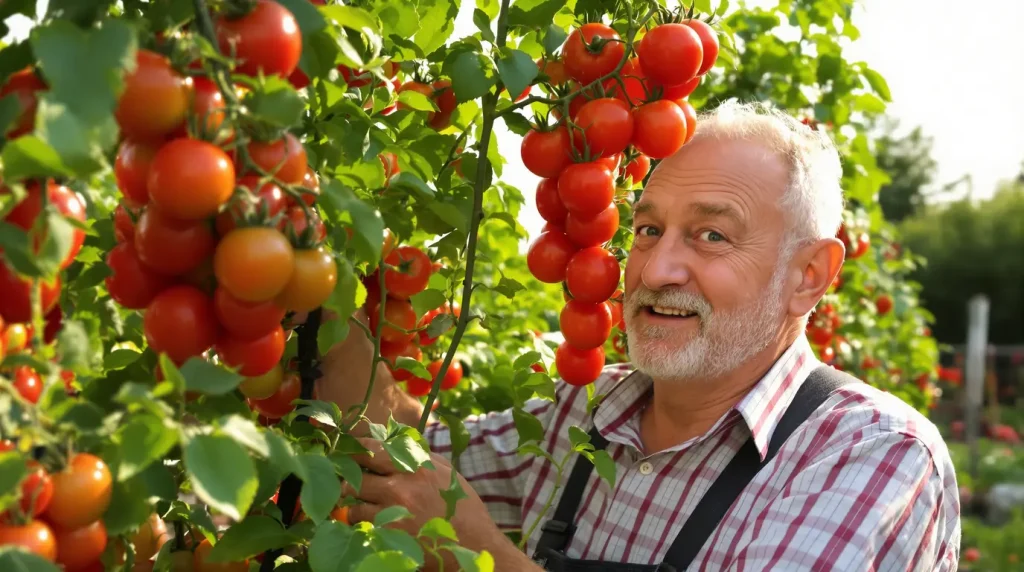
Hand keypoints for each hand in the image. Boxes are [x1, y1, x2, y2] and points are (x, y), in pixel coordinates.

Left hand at [342, 438, 528, 570]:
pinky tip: (369, 524)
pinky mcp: (388, 535)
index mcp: (415, 466)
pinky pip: (361, 528)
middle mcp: (401, 486)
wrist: (473, 544)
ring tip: (360, 506)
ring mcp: (392, 512)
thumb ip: (421, 456)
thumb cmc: (462, 507)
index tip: (347, 451)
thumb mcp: (446, 473)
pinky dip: (360, 526)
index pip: (373, 450)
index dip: (356, 450)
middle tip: (346, 482)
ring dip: (353, 506)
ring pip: (353, 505)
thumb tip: (396, 443)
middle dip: (349, 480)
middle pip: (356, 476)